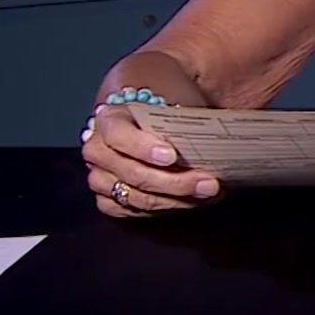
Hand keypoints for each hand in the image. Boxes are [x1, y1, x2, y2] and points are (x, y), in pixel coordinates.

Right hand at [81, 107, 221, 217]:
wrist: (147, 124)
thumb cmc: (165, 112)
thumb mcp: (173, 102)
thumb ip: (185, 117)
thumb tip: (217, 136)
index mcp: (109, 120)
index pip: (119, 136)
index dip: (143, 147)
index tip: (172, 156)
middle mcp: (97, 150)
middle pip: (132, 173)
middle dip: (175, 182)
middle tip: (209, 184)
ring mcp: (98, 178)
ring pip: (135, 196)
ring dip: (176, 199)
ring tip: (208, 194)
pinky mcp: (106, 200)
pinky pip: (133, 211)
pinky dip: (165, 208)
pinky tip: (192, 202)